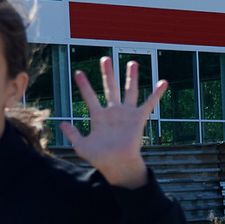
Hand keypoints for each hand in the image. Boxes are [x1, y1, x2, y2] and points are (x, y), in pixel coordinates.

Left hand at [66, 55, 165, 188]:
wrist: (117, 165)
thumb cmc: (100, 158)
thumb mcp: (81, 146)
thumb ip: (72, 133)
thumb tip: (61, 123)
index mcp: (99, 117)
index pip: (90, 97)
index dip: (84, 85)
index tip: (78, 72)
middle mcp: (113, 112)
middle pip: (110, 88)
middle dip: (108, 73)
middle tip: (105, 58)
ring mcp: (126, 114)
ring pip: (129, 91)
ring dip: (130, 77)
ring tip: (132, 62)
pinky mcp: (138, 118)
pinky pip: (149, 103)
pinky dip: (156, 93)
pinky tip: (163, 82)